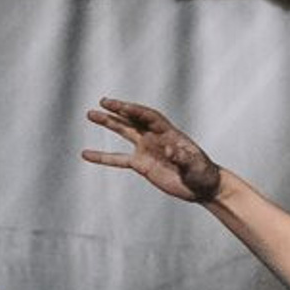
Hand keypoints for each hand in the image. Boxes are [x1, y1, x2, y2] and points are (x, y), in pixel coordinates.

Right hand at [81, 98, 225, 203]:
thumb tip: (171, 150)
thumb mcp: (195, 166)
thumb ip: (183, 157)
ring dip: (108, 123)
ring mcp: (146, 149)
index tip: (122, 107)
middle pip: (133, 119)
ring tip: (91, 114)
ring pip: (124, 132)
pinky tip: (86, 154)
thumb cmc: (202, 173)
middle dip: (119, 110)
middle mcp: (155, 137)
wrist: (201, 187)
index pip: (150, 117)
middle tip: (102, 102)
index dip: (136, 111)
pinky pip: (118, 159)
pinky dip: (103, 157)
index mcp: (169, 132)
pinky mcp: (141, 164)